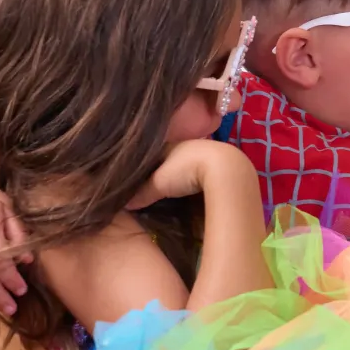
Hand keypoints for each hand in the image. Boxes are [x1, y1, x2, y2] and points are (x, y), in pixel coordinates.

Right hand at [126, 140, 250, 210]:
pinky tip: (195, 189)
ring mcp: (208, 152)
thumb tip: (124, 204)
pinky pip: (204, 171)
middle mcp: (189, 145)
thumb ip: (142, 192)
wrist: (225, 168)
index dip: (143, 167)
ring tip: (175, 191)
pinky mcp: (222, 164)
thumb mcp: (159, 183)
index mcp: (172, 145)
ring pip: (190, 164)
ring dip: (184, 175)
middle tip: (155, 187)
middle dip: (164, 171)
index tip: (136, 180)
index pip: (152, 154)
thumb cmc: (187, 170)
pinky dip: (198, 179)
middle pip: (172, 159)